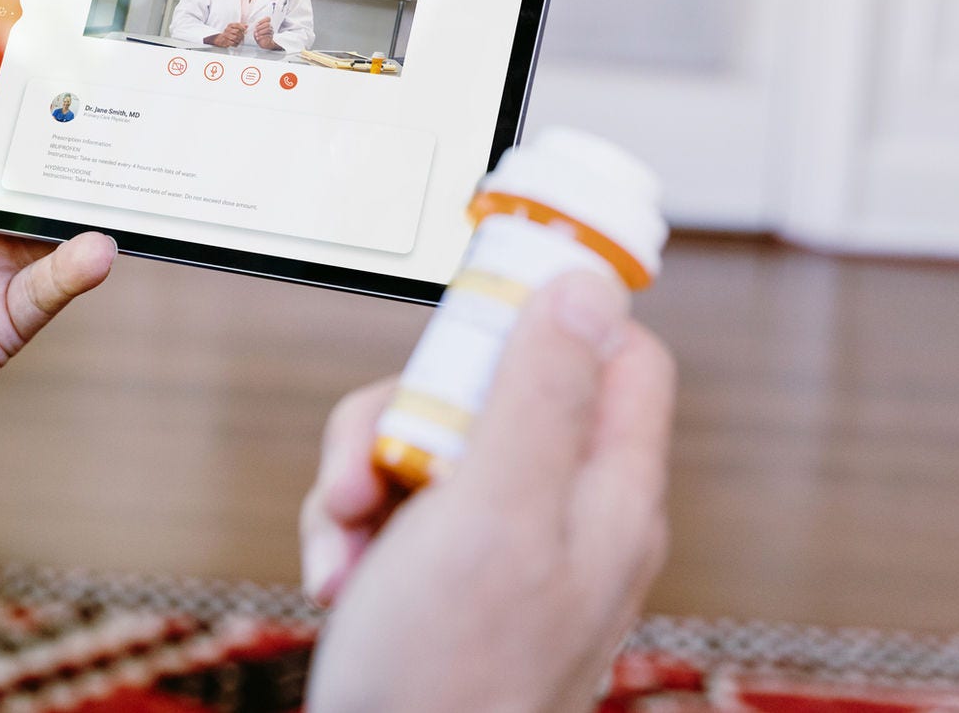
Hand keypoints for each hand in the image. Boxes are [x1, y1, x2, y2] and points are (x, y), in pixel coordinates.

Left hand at [0, 0, 115, 472]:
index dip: (17, 76)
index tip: (62, 29)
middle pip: (29, 164)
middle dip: (72, 129)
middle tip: (122, 88)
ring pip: (51, 223)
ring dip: (87, 197)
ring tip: (127, 162)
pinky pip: (48, 289)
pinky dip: (77, 268)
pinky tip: (95, 246)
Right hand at [211, 23, 246, 47]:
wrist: (220, 39)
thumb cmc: (229, 33)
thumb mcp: (234, 28)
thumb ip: (241, 26)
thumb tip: (247, 26)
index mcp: (230, 25)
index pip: (237, 25)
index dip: (242, 27)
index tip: (245, 29)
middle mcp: (228, 29)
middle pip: (237, 31)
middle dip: (241, 35)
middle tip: (242, 37)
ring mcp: (226, 35)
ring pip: (235, 37)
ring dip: (239, 40)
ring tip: (239, 40)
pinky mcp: (226, 41)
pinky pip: (233, 43)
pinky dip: (236, 44)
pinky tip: (236, 43)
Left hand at [252, 16, 278, 50]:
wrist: (263, 42)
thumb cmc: (259, 34)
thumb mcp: (256, 29)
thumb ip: (254, 26)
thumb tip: (248, 25)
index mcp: (266, 23)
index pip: (268, 18)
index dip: (262, 20)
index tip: (257, 23)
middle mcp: (270, 26)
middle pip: (267, 24)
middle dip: (260, 26)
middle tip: (255, 30)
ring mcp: (271, 31)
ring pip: (267, 29)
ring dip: (260, 32)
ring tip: (256, 34)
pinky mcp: (271, 36)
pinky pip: (267, 35)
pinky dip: (261, 36)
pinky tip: (257, 38)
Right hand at [300, 273, 674, 712]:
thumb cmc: (448, 683)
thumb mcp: (493, 512)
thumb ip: (541, 393)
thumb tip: (589, 285)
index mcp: (609, 494)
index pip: (619, 352)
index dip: (549, 314)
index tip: (476, 302)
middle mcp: (568, 515)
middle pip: (498, 386)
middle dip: (411, 409)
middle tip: (382, 460)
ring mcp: (505, 549)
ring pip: (430, 442)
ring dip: (364, 474)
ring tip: (346, 537)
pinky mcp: (447, 578)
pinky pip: (397, 509)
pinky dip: (352, 532)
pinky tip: (340, 580)